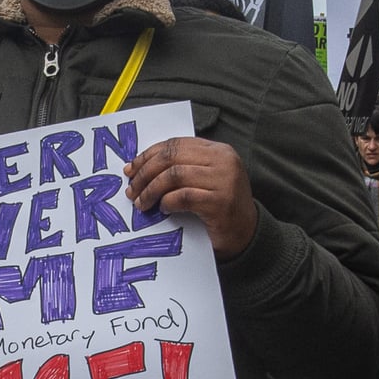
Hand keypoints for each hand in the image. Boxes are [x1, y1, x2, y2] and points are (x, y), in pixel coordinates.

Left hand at [124, 137, 255, 258]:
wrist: (247, 234)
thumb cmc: (220, 207)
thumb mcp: (204, 179)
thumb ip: (182, 167)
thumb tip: (141, 167)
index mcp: (218, 150)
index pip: (176, 144)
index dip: (149, 155)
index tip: (131, 168)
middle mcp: (223, 160)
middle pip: (171, 157)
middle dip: (145, 173)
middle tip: (132, 189)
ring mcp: (224, 180)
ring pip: (174, 175)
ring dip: (152, 190)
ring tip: (142, 203)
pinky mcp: (220, 202)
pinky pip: (183, 197)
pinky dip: (167, 202)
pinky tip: (163, 209)